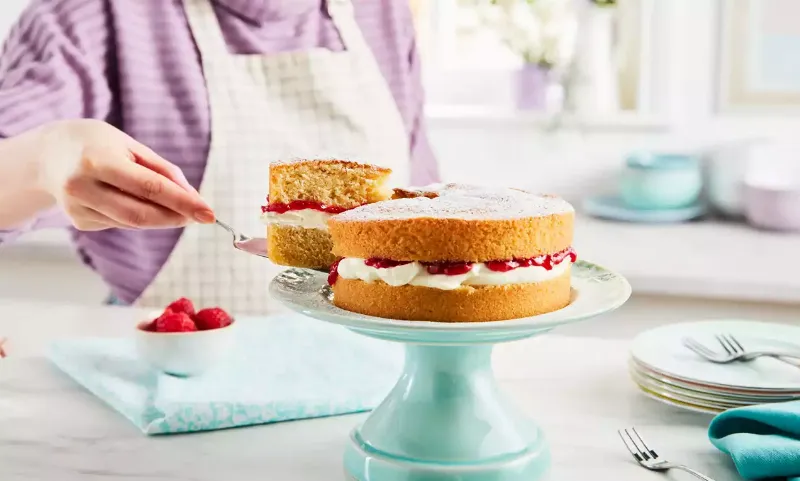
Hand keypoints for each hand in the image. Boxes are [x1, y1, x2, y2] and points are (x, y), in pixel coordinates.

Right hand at [35, 119, 213, 230]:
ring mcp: (78, 208)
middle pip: (141, 215)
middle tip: (199, 215)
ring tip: (169, 203)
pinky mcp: (80, 222)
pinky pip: (121, 223)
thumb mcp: (131, 146)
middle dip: (176, 217)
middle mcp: (82, 188)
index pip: (150, 188)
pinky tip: (129, 199)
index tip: (209, 213)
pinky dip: (138, 215)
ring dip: (160, 217)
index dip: (183, 203)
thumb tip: (192, 197)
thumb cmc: (97, 144)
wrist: (48, 154)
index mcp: (97, 162)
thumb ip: (163, 170)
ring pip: (133, 223)